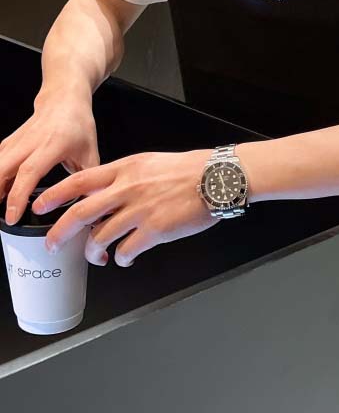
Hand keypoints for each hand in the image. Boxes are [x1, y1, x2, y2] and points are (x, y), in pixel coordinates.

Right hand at [0, 87, 98, 224]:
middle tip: (0, 217)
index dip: (18, 195)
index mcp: (53, 144)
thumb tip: (91, 205)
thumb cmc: (78, 125)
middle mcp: (31, 141)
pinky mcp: (10, 140)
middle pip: (3, 168)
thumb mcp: (91, 153)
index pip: (29, 171)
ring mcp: (18, 139)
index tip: (12, 215)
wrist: (64, 99)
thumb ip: (88, 180)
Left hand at [31, 149, 217, 266]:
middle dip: (61, 232)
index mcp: (125, 169)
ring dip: (94, 251)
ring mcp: (140, 210)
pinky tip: (124, 258)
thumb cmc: (186, 170)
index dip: (55, 194)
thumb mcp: (148, 163)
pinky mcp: (155, 230)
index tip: (40, 204)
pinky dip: (121, 258)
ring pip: (101, 236)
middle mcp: (128, 188)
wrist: (215, 177)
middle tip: (52, 244)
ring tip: (97, 255)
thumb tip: (104, 194)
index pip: (80, 180)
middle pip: (81, 212)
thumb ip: (124, 177)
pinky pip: (127, 250)